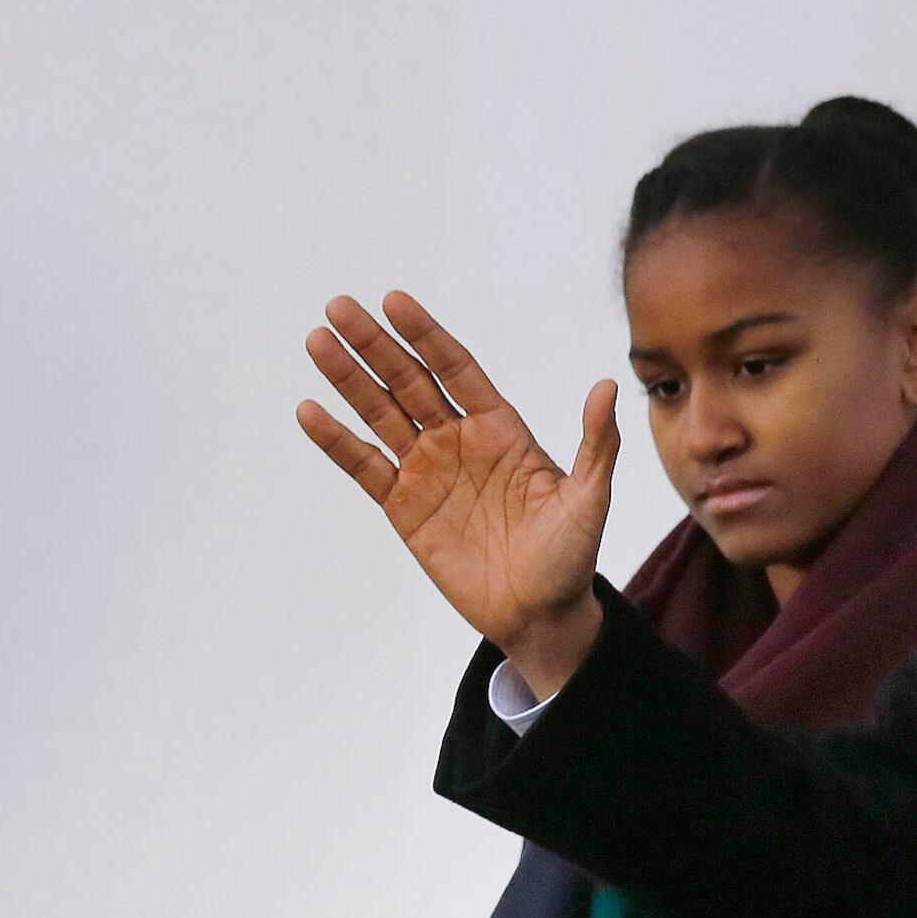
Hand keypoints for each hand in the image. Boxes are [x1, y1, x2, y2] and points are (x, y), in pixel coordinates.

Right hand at [297, 292, 617, 698]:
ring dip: (348, 379)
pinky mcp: (403, 508)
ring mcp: (427, 471)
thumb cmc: (571, 557)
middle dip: (374, 345)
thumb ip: (596, 444)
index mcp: (500, 427)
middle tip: (339, 308)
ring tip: (317, 341)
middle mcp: (458, 439)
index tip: (395, 302)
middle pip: (408, 380)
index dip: (425, 335)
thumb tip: (607, 386)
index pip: (454, 367)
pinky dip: (337, 441)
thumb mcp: (590, 499)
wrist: (538, 615)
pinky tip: (310, 411)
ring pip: (380, 414)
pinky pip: (364, 467)